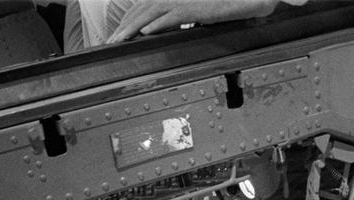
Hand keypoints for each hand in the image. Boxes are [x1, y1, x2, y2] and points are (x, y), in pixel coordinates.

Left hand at [106, 0, 280, 42]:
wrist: (242, 0)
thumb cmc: (221, 6)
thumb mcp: (194, 15)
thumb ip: (177, 21)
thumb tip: (164, 33)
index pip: (142, 8)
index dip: (127, 21)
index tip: (117, 35)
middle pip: (141, 10)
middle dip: (124, 27)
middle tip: (110, 42)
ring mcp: (181, 0)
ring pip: (150, 13)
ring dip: (132, 27)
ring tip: (120, 40)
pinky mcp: (193, 8)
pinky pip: (171, 16)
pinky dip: (157, 24)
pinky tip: (145, 33)